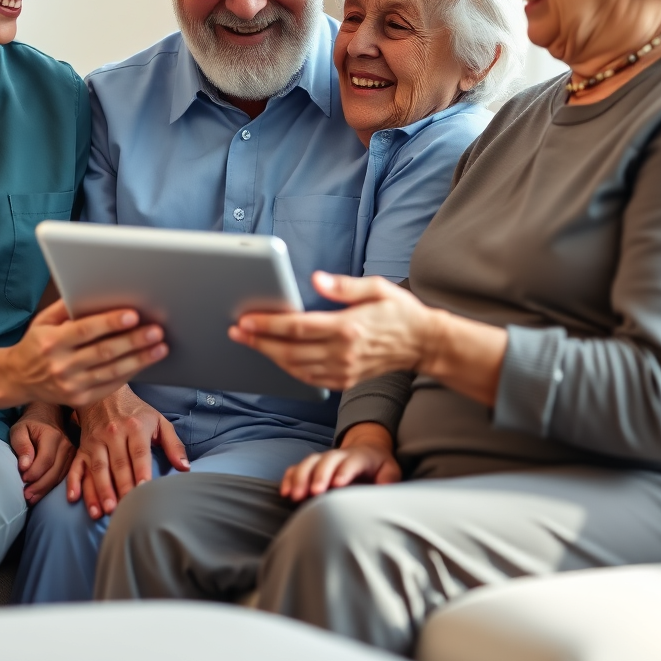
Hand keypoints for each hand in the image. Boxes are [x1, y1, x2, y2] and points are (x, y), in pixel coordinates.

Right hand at [5, 299, 167, 407]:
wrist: (17, 379)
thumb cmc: (36, 343)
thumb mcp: (43, 320)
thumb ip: (67, 306)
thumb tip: (94, 290)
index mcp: (52, 342)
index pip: (86, 331)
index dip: (110, 323)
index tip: (133, 315)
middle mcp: (61, 366)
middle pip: (104, 352)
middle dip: (134, 341)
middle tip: (156, 330)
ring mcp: (71, 386)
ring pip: (111, 372)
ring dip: (139, 359)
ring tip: (160, 348)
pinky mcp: (79, 400)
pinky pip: (110, 386)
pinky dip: (130, 374)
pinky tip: (145, 362)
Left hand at [10, 402, 74, 504]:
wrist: (48, 415)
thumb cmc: (30, 424)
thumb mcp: (19, 430)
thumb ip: (21, 445)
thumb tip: (24, 466)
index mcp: (53, 435)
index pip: (46, 460)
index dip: (34, 473)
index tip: (22, 479)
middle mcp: (66, 444)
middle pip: (54, 471)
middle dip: (39, 486)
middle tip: (26, 496)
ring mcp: (72, 452)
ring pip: (60, 476)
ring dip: (45, 490)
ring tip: (31, 499)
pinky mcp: (72, 459)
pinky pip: (63, 476)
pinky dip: (51, 487)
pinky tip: (40, 494)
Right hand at [67, 385, 189, 517]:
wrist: (105, 395)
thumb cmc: (137, 412)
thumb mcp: (159, 421)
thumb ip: (173, 444)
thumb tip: (185, 467)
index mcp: (136, 427)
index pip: (139, 453)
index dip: (141, 471)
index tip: (144, 490)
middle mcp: (114, 434)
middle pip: (118, 465)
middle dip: (122, 488)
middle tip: (125, 510)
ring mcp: (96, 442)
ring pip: (97, 468)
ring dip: (100, 491)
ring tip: (104, 511)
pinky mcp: (82, 448)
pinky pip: (76, 466)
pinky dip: (73, 482)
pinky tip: (74, 498)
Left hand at [230, 271, 434, 388]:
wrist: (424, 344)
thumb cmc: (400, 312)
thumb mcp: (377, 288)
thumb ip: (344, 286)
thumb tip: (317, 280)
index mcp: (347, 328)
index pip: (297, 328)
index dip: (268, 324)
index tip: (246, 320)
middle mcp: (343, 353)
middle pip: (289, 350)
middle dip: (258, 341)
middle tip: (236, 331)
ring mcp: (343, 370)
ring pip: (295, 368)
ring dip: (269, 356)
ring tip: (249, 342)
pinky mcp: (345, 380)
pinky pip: (308, 378)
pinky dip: (288, 369)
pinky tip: (275, 357)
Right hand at [280, 422, 400, 501]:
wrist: (367, 450)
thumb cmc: (379, 466)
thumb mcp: (390, 470)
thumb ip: (388, 479)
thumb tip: (383, 489)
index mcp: (359, 457)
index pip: (351, 462)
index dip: (343, 471)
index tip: (337, 485)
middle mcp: (339, 456)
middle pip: (326, 460)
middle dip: (319, 475)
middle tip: (313, 493)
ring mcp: (323, 459)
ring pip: (309, 462)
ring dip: (300, 477)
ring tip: (295, 496)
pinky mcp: (313, 466)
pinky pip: (297, 468)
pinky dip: (289, 478)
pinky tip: (285, 492)